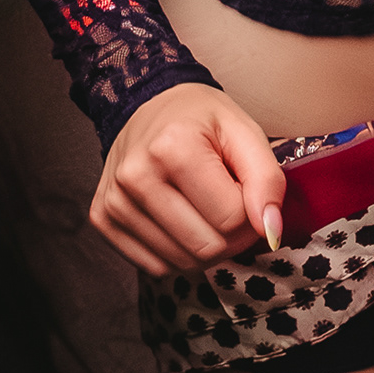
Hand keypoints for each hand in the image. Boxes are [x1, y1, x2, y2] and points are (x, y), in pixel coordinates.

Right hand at [91, 83, 287, 276]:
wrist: (148, 105)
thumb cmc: (199, 120)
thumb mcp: (244, 131)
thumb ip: (267, 179)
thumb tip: (270, 231)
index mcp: (173, 147)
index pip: (232, 219)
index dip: (251, 213)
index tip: (243, 191)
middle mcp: (135, 176)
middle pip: (206, 247)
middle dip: (229, 235)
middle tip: (226, 203)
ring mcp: (114, 200)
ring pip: (181, 264)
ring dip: (203, 246)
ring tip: (201, 208)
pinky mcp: (103, 218)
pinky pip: (155, 267)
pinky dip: (176, 252)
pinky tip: (177, 219)